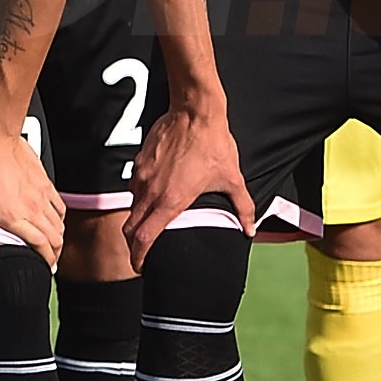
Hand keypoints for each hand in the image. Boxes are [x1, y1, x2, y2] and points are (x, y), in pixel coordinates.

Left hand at [0, 125, 65, 264]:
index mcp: (13, 218)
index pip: (41, 245)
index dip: (46, 260)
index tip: (46, 267)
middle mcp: (32, 209)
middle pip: (55, 238)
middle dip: (55, 254)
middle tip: (51, 261)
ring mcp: (41, 196)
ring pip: (60, 224)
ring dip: (59, 237)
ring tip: (54, 244)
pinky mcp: (45, 183)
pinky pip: (60, 206)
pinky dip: (60, 217)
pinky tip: (56, 219)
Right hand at [124, 99, 248, 265]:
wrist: (195, 112)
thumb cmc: (214, 145)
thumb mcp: (232, 179)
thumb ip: (242, 208)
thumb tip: (250, 230)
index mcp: (170, 201)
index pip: (144, 238)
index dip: (139, 257)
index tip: (141, 268)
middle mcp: (150, 191)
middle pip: (130, 228)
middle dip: (133, 245)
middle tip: (142, 254)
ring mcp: (141, 176)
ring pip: (131, 207)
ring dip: (136, 221)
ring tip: (148, 227)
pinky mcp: (139, 162)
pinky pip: (134, 187)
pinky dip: (139, 199)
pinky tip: (153, 196)